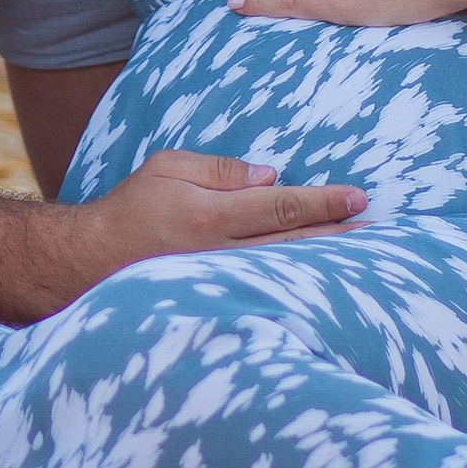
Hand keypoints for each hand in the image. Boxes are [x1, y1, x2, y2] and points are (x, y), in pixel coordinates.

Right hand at [65, 143, 363, 284]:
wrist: (88, 264)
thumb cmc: (130, 208)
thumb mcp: (167, 168)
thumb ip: (219, 169)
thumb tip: (270, 176)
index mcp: (210, 216)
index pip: (281, 207)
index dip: (323, 202)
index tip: (358, 197)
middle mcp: (219, 254)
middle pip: (293, 244)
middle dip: (337, 234)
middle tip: (377, 227)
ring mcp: (218, 283)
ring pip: (283, 272)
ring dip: (325, 263)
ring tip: (362, 255)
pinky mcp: (215, 300)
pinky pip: (264, 289)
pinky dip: (295, 283)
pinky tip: (319, 280)